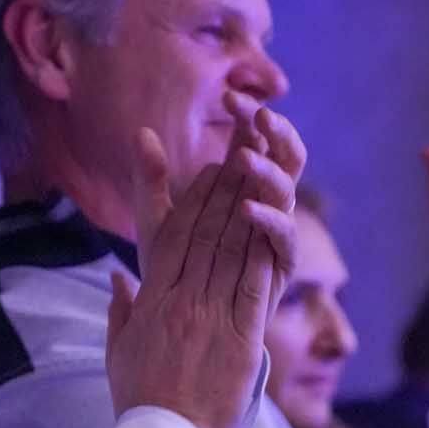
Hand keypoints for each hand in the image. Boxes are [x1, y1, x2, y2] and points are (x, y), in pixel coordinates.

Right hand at [107, 109, 300, 427]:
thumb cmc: (140, 403)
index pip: (173, 238)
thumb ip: (120, 310)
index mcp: (153, 301)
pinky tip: (274, 224)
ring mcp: (208, 318)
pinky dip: (261, 254)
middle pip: (204, 233)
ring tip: (260, 171)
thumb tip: (117, 277)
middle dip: (225, 186)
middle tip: (242, 148)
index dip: (193, 199)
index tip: (209, 170)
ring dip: (246, 207)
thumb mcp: (119, 351)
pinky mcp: (237, 340)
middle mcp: (179, 300)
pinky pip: (250, 289)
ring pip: (228, 252)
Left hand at [130, 92, 304, 304]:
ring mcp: (275, 236)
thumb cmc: (172, 276)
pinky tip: (247, 208)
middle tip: (255, 113)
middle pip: (282, 157)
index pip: (252, 141)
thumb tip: (140, 131)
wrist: (184, 331)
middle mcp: (264, 206)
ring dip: (269, 171)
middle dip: (273, 132)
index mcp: (240, 188)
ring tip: (243, 157)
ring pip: (288, 192)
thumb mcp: (155, 224)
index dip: (247, 118)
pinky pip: (284, 239)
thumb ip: (150, 181)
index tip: (230, 96)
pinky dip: (269, 220)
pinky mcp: (278, 268)